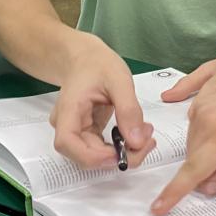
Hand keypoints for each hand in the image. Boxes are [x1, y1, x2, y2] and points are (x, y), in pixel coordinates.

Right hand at [48, 39, 154, 169]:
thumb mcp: (119, 80)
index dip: (93, 156)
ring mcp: (77, 130)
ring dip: (123, 153)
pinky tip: (138, 133)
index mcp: (69, 109)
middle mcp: (68, 125)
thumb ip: (128, 110)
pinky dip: (122, 146)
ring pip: (96, 156)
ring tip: (146, 135)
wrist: (86, 58)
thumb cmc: (98, 63)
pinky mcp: (88, 132)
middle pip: (84, 155)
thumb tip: (137, 142)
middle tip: (147, 142)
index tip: (121, 153)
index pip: (67, 143)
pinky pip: (102, 148)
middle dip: (118, 157)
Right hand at [151, 66, 215, 215]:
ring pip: (193, 145)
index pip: (193, 171)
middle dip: (210, 167)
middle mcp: (206, 119)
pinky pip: (195, 129)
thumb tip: (206, 188)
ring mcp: (202, 106)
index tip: (157, 208)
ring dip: (210, 151)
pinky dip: (208, 137)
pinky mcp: (202, 99)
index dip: (174, 192)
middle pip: (194, 159)